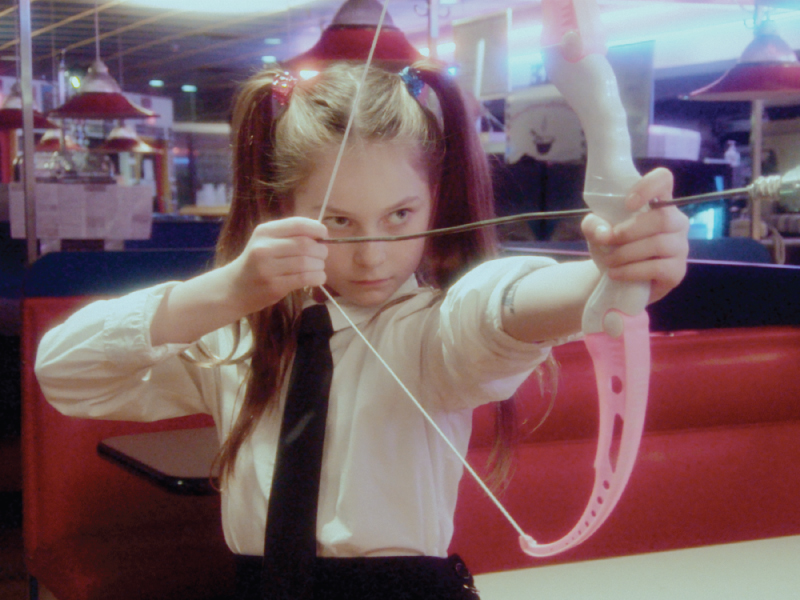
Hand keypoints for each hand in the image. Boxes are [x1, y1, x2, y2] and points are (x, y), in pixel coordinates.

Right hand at [225, 217, 328, 314]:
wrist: (234, 288)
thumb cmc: (256, 263)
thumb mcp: (266, 242)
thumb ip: (290, 236)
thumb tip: (321, 234)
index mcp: (264, 231)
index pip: (297, 224)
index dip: (316, 228)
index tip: (324, 235)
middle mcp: (264, 247)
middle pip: (305, 244)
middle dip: (320, 250)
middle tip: (322, 256)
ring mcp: (268, 268)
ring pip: (306, 262)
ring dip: (319, 265)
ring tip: (319, 268)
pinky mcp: (274, 286)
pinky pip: (304, 278)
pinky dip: (317, 277)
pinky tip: (318, 278)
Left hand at [581, 168, 688, 303]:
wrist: (618, 278)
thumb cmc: (613, 246)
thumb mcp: (597, 232)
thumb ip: (593, 225)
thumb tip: (602, 232)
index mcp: (658, 203)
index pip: (663, 180)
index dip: (647, 187)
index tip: (627, 204)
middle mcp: (676, 221)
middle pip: (661, 218)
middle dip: (627, 232)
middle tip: (607, 242)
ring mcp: (680, 247)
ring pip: (658, 244)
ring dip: (625, 254)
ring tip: (608, 261)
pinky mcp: (677, 271)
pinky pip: (658, 268)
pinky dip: (631, 271)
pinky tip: (615, 273)